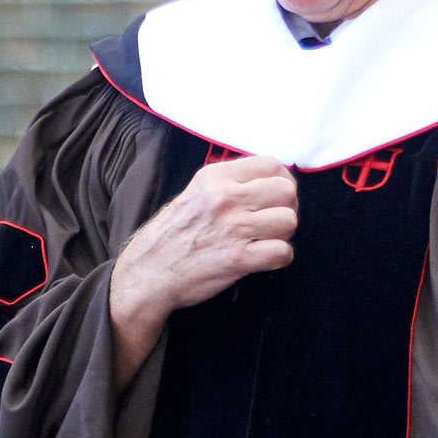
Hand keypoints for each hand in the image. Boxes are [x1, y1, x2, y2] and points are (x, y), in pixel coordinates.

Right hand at [108, 156, 296, 390]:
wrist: (148, 272)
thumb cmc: (172, 234)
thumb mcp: (195, 193)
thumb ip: (229, 183)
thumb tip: (270, 179)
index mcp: (214, 177)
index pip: (271, 165)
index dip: (281, 181)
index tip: (273, 197)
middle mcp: (224, 198)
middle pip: (286, 191)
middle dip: (286, 207)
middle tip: (272, 221)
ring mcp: (232, 228)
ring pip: (289, 221)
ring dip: (283, 234)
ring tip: (266, 240)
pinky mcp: (238, 258)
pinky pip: (282, 252)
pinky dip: (279, 258)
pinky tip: (264, 258)